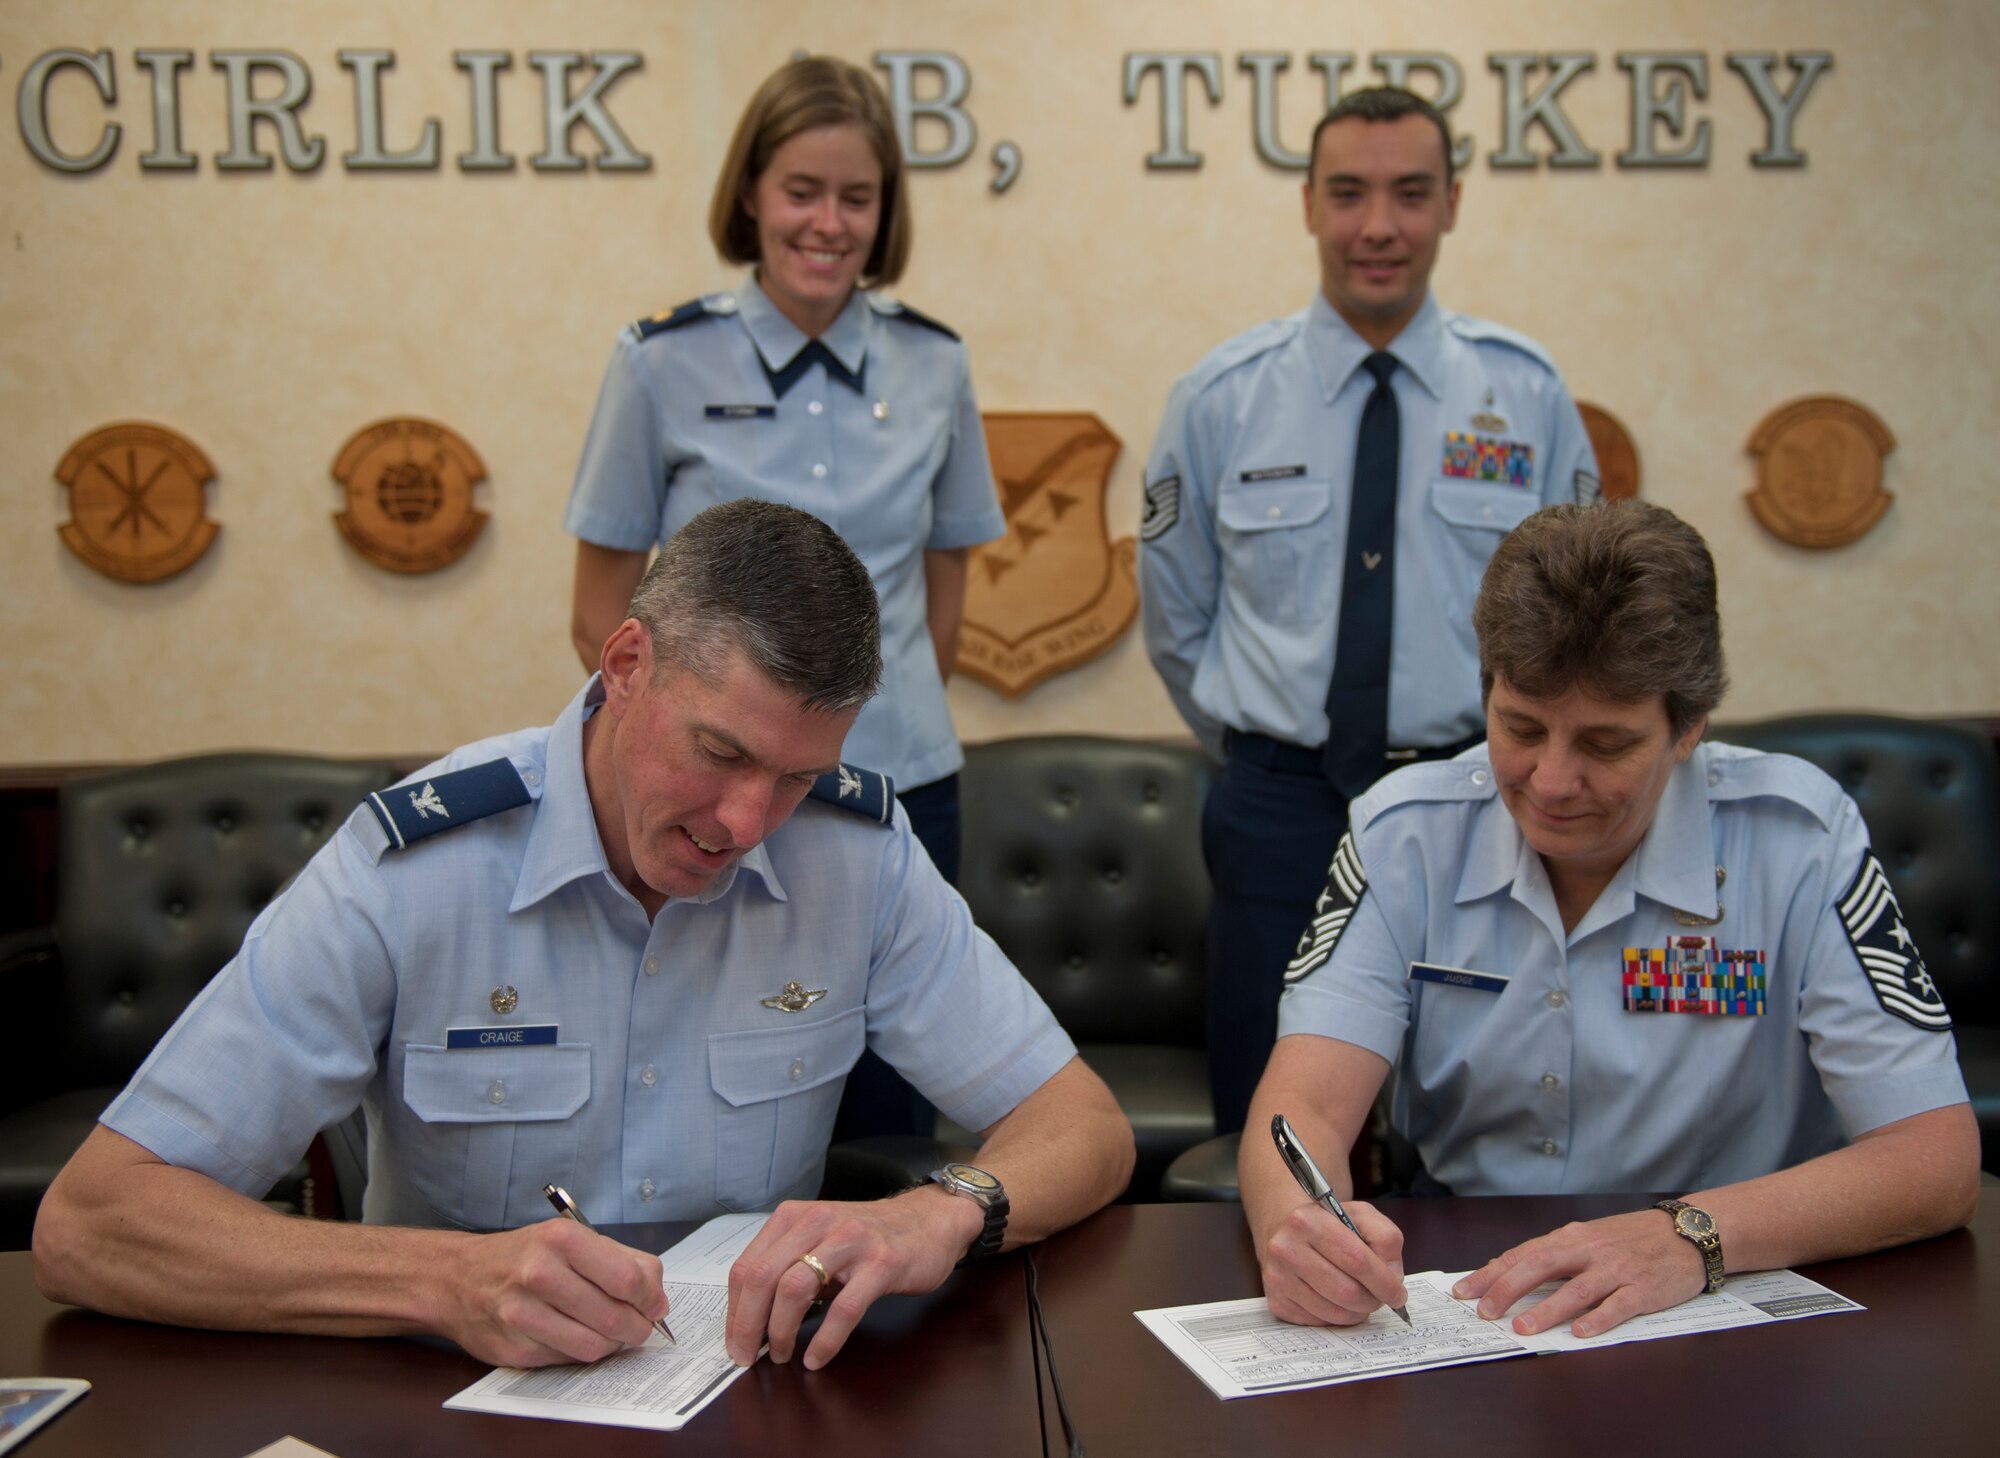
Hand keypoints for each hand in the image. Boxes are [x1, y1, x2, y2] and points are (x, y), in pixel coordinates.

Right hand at [435, 1218, 667, 1366]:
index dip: (651, 1298)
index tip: (656, 1306)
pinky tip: (578, 1336)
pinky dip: (581, 1352)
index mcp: (562, 1240)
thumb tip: (656, 1296)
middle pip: (614, 1316)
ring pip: (593, 1346)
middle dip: (637, 1327)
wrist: (458, 1278)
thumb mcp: (570, 1239)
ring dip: (613, 1345)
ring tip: (613, 1334)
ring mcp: (523, 1314)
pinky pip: (567, 1359)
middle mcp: (540, 1274)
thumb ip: (619, 1260)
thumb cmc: (524, 1256)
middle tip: (640, 1327)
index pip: (628, 1279)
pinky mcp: (513, 1347)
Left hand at [725, 1188, 982, 1369]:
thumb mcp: (821, 1240)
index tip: (734, 1340)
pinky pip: (844, 1308)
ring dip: (780, 1331)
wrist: (931, 1219)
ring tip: (781, 1355)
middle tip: (746, 1356)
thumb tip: (754, 1318)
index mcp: (796, 1217)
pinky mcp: (882, 1263)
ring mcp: (851, 1241)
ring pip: (795, 1288)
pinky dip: (825, 1339)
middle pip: (763, 1277)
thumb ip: (789, 1267)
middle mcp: (818, 1223)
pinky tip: (816, 1357)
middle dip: (747, 1324)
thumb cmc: (871, 1236)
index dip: (734, 1309)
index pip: (748, 1265)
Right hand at [1257, 1197, 1407, 1326]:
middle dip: (1372, 1300)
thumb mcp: (1361, 1214)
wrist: (1283, 1227)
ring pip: (1333, 1312)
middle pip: (1346, 1292)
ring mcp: (1277, 1278)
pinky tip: (1337, 1300)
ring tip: (1361, 1298)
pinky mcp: (1276, 1302)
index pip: (1356, 1260)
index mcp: (1308, 1221)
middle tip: (1380, 1298)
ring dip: (1357, 1312)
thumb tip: (1393, 1277)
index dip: (1384, 1282)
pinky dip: (1337, 1317)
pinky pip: (1319, 1322)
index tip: (1398, 1294)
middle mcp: (1286, 1249)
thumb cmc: (1327, 1222)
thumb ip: (1386, 1238)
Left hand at [1451, 1210, 1708, 1337]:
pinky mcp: (1643, 1289)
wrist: (1688, 1232)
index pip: (1523, 1254)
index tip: (1464, 1291)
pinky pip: (1617, 1306)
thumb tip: (1507, 1271)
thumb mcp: (1589, 1238)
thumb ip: (1554, 1255)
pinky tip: (1579, 1334)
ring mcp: (1616, 1270)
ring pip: (1575, 1290)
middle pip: (1540, 1267)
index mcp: (1572, 1237)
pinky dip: (1597, 1320)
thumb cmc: (1632, 1238)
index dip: (1492, 1273)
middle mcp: (1589, 1250)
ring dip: (1547, 1310)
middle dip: (1508, 1289)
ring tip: (1522, 1328)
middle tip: (1484, 1312)